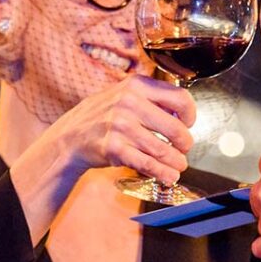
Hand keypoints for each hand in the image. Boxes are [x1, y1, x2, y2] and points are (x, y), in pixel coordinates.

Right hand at [42, 74, 195, 184]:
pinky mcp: (114, 147)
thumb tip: (183, 115)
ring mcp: (120, 125)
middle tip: (184, 148)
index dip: (190, 114)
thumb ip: (152, 99)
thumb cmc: (103, 116)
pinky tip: (168, 176)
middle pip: (175, 128)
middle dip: (185, 143)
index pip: (180, 98)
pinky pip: (147, 164)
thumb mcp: (125, 95)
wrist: (70, 136)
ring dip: (176, 162)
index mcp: (137, 85)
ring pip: (162, 149)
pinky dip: (162, 172)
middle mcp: (129, 102)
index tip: (188, 123)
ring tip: (179, 165)